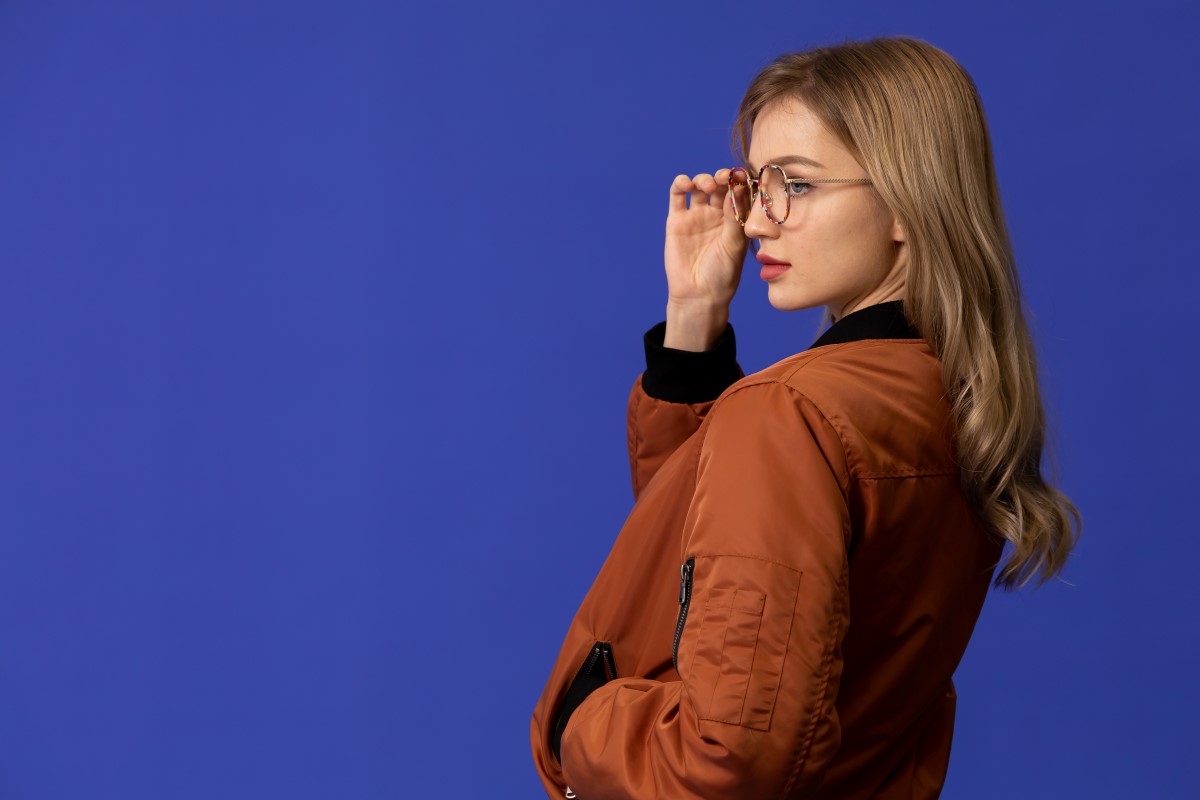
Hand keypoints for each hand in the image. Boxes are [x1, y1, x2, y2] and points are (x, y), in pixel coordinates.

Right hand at [664, 169, 748, 309]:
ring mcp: (697, 216)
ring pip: (700, 186)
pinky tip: (686, 183)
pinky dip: (681, 183)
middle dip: (723, 177)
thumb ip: (734, 216)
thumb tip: (736, 187)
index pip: (739, 192)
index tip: (742, 177)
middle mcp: (717, 215)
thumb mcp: (734, 245)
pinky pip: (677, 195)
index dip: (740, 181)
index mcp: (736, 220)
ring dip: (704, 178)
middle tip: (725, 178)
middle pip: (720, 185)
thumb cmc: (722, 274)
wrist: (698, 294)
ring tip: (707, 186)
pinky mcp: (677, 219)